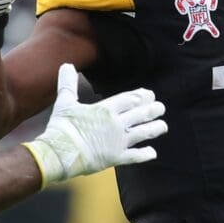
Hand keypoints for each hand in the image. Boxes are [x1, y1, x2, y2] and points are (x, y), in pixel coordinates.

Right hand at [24, 64, 166, 185]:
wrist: (60, 153)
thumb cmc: (61, 127)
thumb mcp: (65, 102)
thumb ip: (68, 83)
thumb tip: (66, 65)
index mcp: (106, 109)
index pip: (130, 99)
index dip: (141, 96)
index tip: (149, 94)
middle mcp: (116, 124)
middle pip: (140, 114)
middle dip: (153, 110)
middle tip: (161, 107)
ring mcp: (118, 142)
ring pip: (142, 133)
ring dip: (155, 128)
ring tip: (163, 126)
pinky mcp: (116, 158)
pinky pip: (135, 156)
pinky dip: (145, 154)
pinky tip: (153, 152)